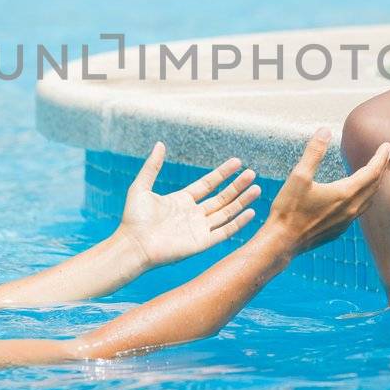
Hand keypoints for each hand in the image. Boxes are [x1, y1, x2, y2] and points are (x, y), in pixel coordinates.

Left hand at [115, 143, 260, 269]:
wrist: (133, 245)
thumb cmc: (134, 219)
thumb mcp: (142, 187)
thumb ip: (152, 166)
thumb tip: (159, 144)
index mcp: (181, 201)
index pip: (208, 184)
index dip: (222, 173)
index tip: (237, 162)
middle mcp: (193, 214)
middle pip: (221, 197)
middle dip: (237, 186)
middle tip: (252, 173)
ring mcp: (199, 229)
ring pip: (227, 212)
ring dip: (241, 201)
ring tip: (256, 189)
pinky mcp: (202, 243)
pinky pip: (225, 232)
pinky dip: (238, 223)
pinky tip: (250, 212)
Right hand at [263, 128, 389, 254]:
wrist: (282, 242)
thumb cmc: (289, 210)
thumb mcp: (299, 176)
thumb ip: (314, 152)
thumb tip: (324, 131)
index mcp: (345, 193)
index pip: (372, 172)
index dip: (381, 157)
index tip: (387, 145)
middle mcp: (351, 208)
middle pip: (375, 185)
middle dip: (382, 168)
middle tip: (386, 154)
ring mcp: (346, 221)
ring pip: (368, 199)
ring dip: (375, 184)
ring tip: (375, 172)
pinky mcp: (338, 229)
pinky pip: (359, 211)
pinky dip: (364, 198)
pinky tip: (356, 196)